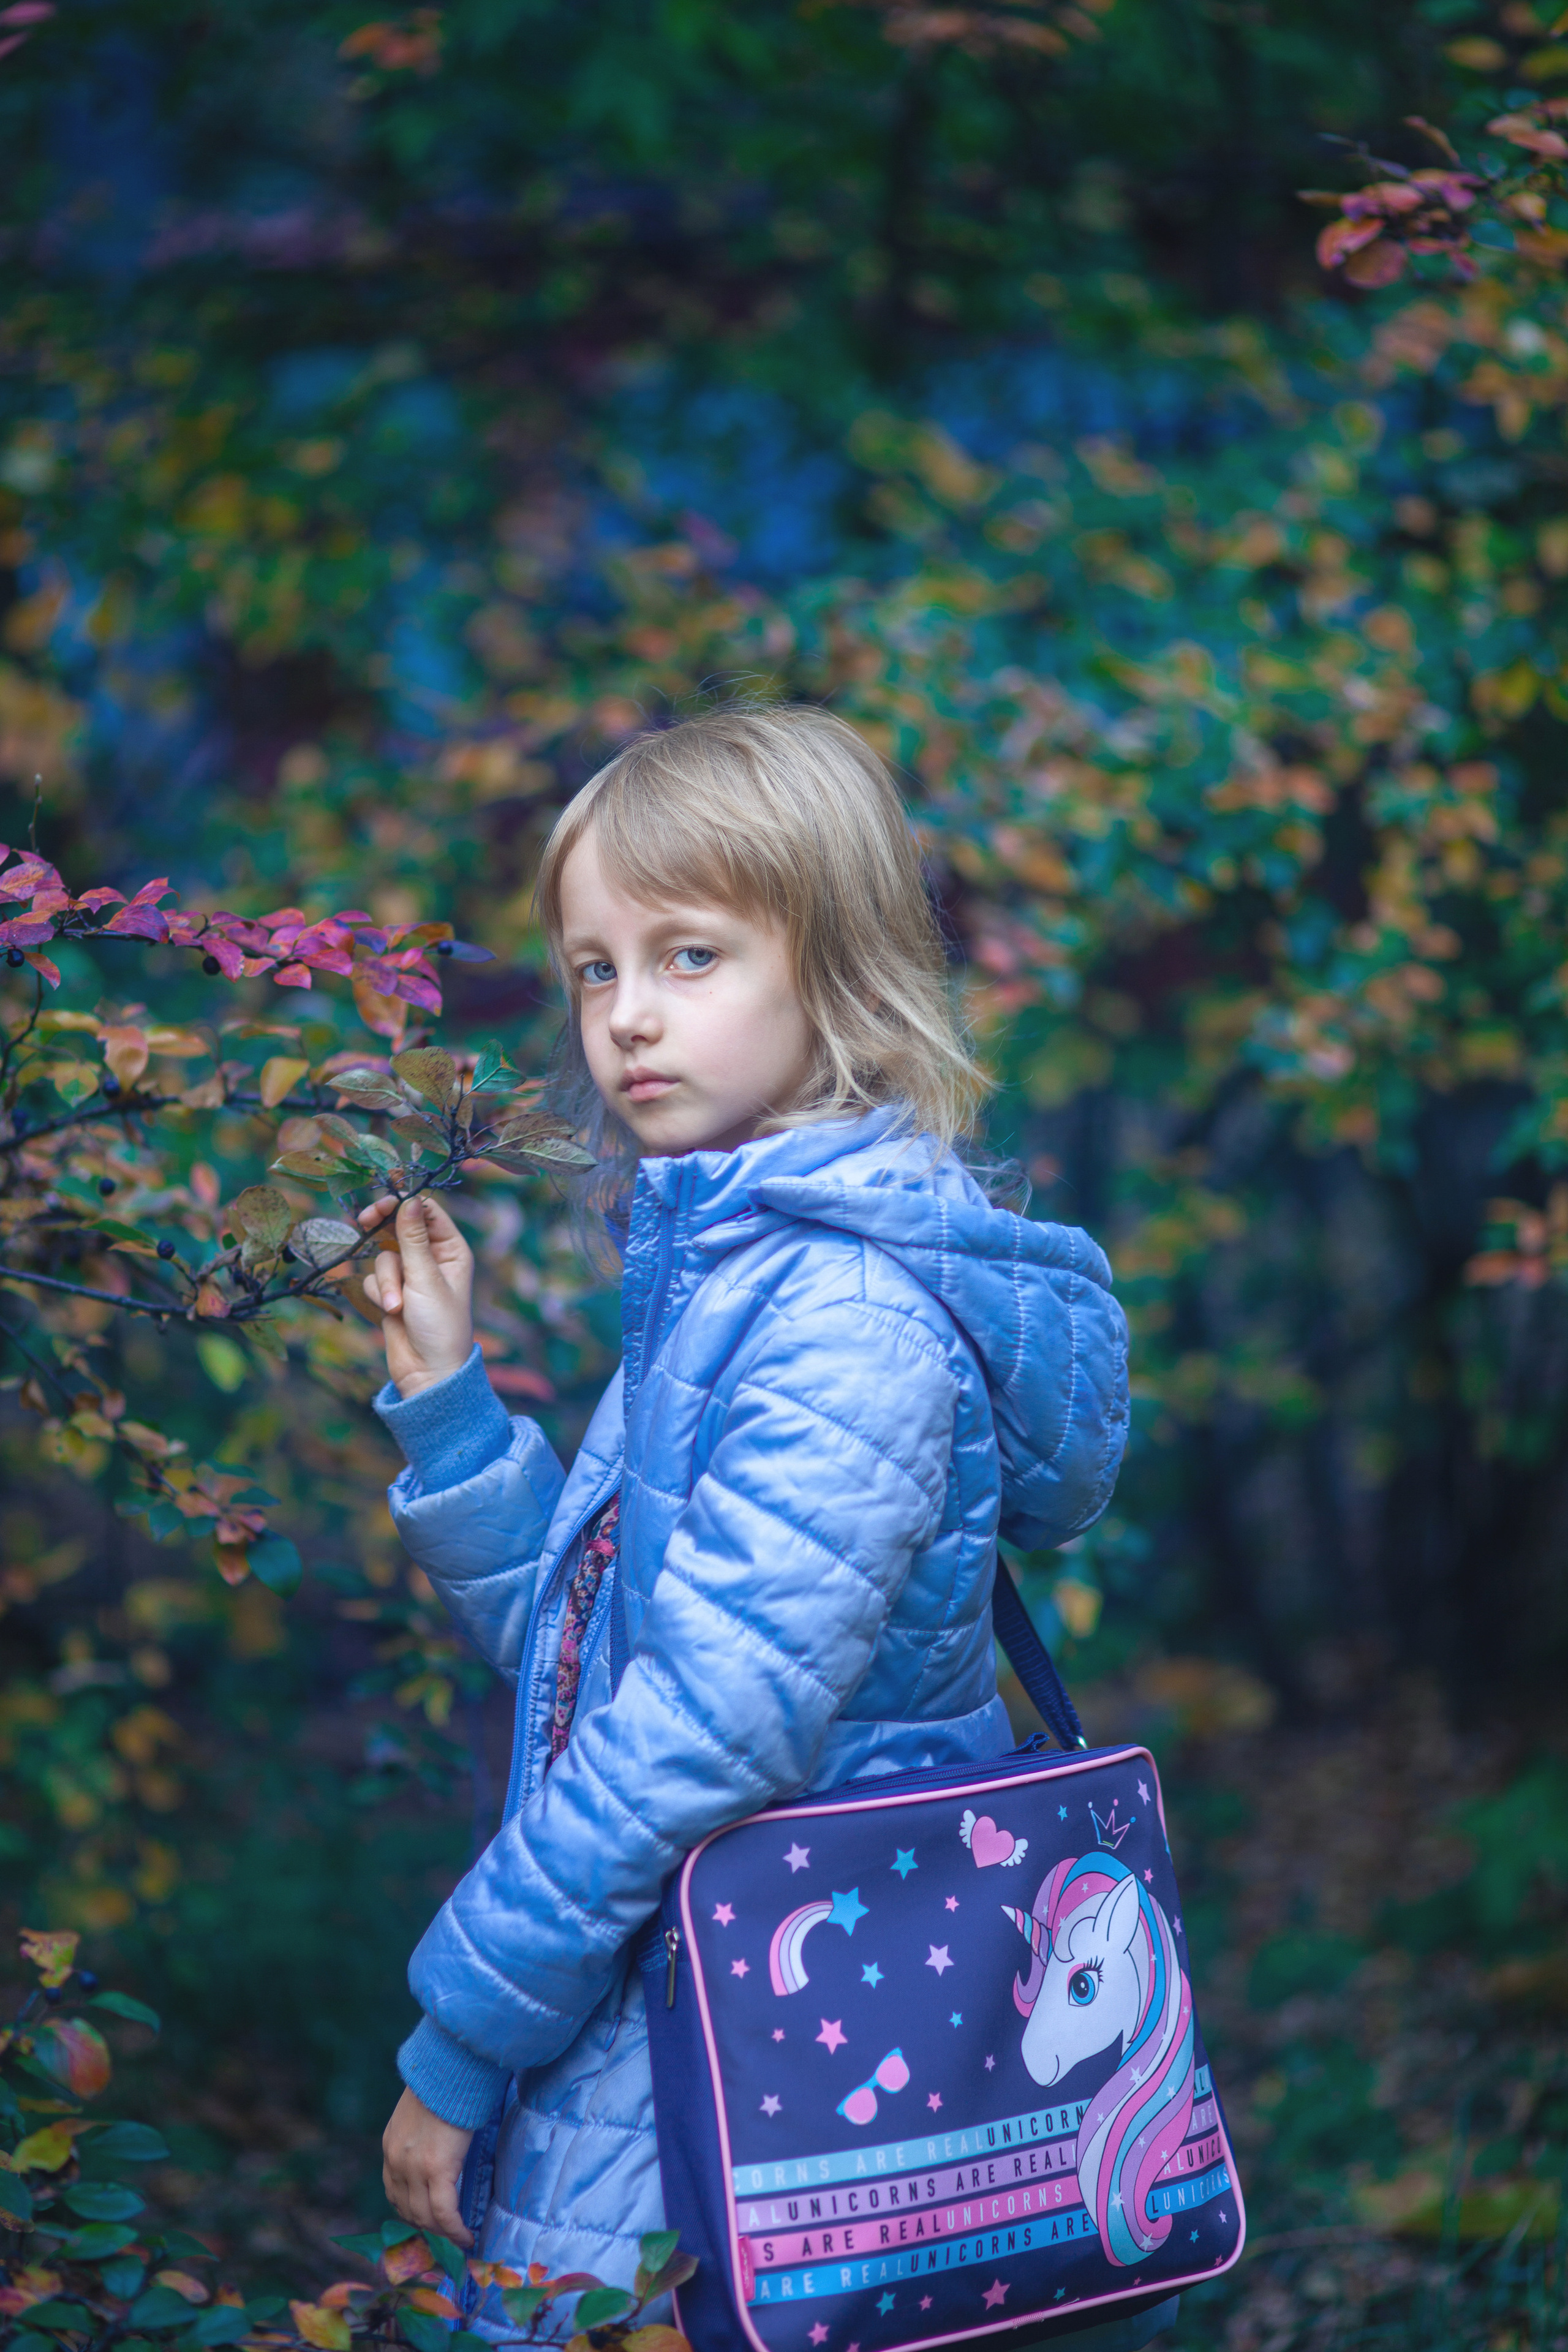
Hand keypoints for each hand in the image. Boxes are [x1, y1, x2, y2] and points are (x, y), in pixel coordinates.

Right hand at [359, 1194, 474, 1398]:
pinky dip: (378, 1292)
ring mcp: (410, 1276)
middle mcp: (432, 1259)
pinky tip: (389, 1312)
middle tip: (364, 1221)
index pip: (427, 1212)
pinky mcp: (391, 1293)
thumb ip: (412, 1238)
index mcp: (451, 1250)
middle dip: (383, 1231)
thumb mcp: (426, 1278)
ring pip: (383, 1256)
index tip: (381, 1205)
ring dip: (386, 1280)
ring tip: (396, 1306)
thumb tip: (408, 1200)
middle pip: (399, 1228)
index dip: (404, 1204)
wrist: (428, 1372)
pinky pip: (373, 1278)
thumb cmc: (438, 1326)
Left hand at [382, 2084, 474, 2246]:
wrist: (450, 2068)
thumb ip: (420, 2138)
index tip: (429, 2221)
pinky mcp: (436, 2169)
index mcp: (391, 2147)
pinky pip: (444, 2212)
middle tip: (447, 2237)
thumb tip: (437, 2153)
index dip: (412, 2212)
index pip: (394, 2194)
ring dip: (441, 2233)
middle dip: (428, 2228)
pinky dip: (454, 2230)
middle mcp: (396, 2162)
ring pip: (425, 2216)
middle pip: (408, 2210)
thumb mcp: (419, 2114)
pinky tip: (466, 2237)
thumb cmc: (443, 2084)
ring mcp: (414, 2168)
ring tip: (458, 2239)